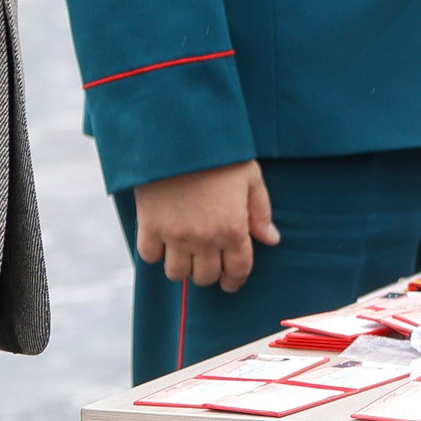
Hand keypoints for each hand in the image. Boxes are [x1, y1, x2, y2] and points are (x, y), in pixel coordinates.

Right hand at [134, 160, 278, 291]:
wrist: (180, 137)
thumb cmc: (220, 155)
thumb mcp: (251, 178)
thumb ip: (260, 212)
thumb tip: (271, 240)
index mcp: (233, 228)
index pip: (237, 270)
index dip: (235, 281)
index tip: (231, 283)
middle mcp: (204, 238)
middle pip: (206, 277)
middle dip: (210, 273)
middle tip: (209, 263)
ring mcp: (175, 235)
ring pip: (177, 273)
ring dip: (183, 267)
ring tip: (186, 253)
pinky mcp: (149, 227)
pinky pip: (150, 256)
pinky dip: (156, 253)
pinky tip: (163, 240)